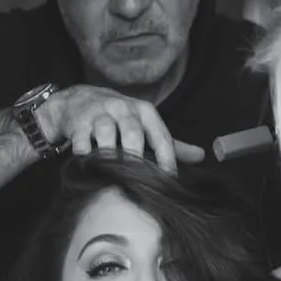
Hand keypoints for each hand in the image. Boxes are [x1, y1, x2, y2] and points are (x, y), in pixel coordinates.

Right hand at [36, 86, 204, 173]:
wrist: (79, 100)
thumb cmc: (119, 117)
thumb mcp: (146, 125)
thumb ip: (171, 143)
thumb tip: (201, 156)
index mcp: (145, 112)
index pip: (161, 136)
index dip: (166, 159)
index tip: (168, 180)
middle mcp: (124, 109)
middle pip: (133, 132)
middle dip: (135, 155)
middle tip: (137, 178)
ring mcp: (100, 114)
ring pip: (105, 133)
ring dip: (109, 154)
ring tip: (111, 173)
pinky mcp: (78, 121)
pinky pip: (81, 140)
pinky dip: (84, 154)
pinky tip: (88, 167)